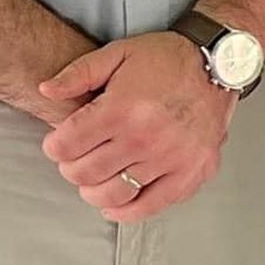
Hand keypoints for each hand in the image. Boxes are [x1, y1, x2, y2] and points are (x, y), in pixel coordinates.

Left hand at [39, 33, 236, 222]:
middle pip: (85, 172)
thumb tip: (45, 90)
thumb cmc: (167, 59)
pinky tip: (114, 203)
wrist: (219, 63)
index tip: (57, 143)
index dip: (54, 146)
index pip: (68, 145)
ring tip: (93, 180)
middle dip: (70, 168)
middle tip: (74, 159)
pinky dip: (126, 211)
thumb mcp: (118, 53)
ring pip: (113, 193)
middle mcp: (145, 137)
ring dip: (93, 190)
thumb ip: (78, 73)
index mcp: (123, 108)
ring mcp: (169, 158)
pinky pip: (151, 205)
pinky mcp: (190, 172)